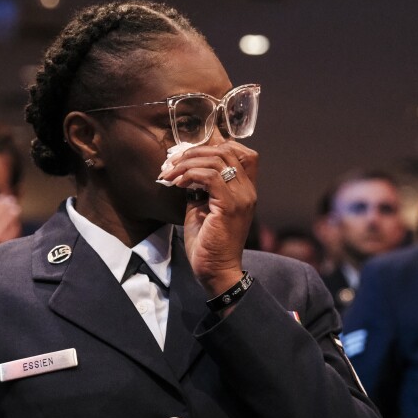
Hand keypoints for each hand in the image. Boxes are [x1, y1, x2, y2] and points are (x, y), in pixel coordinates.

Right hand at [0, 194, 22, 255]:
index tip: (1, 198)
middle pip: (1, 213)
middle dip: (6, 205)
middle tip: (10, 200)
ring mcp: (0, 238)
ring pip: (10, 220)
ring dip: (13, 212)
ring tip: (15, 208)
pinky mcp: (8, 244)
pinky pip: (14, 230)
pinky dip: (15, 224)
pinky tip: (15, 221)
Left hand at [158, 142, 257, 296]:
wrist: (216, 271)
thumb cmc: (208, 244)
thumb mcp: (202, 208)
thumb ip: (199, 188)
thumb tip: (184, 171)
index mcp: (245, 189)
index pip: (241, 152)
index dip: (214, 145)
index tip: (188, 155)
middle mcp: (248, 190)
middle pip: (226, 150)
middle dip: (194, 152)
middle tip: (172, 163)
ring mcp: (241, 197)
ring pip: (217, 160)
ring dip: (187, 163)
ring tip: (170, 174)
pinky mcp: (229, 206)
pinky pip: (211, 177)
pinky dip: (190, 175)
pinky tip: (177, 183)